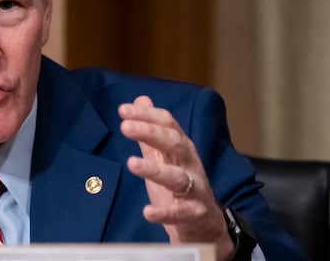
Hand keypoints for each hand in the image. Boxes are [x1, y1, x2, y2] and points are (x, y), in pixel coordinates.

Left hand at [119, 96, 234, 260]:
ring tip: (132, 163)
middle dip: (151, 133)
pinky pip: (180, 213)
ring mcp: (195, 190)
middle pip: (174, 143)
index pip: (168, 125)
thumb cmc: (181, 189)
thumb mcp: (164, 157)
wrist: (206, 227)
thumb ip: (151, 132)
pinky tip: (148, 212)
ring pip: (178, 177)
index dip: (147, 115)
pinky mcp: (194, 215)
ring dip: (154, 169)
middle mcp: (190, 165)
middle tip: (125, 126)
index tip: (123, 109)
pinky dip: (165, 213)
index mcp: (181, 149)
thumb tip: (140, 100)